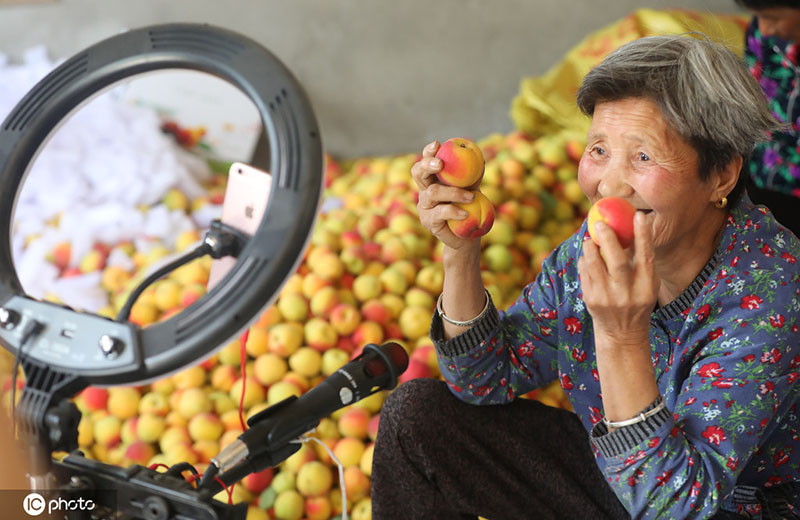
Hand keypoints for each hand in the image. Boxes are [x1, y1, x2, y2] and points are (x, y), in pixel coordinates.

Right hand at [411, 141, 480, 250]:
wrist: (467, 235)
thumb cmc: (470, 208)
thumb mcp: (473, 189)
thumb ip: (473, 176)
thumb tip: (482, 159)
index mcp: (433, 179)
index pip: (426, 161)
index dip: (428, 152)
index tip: (437, 144)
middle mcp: (424, 190)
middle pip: (417, 172)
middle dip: (427, 165)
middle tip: (440, 164)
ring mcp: (424, 206)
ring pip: (432, 192)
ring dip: (453, 192)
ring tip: (471, 196)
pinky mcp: (428, 221)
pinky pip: (440, 212)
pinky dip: (454, 210)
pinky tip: (465, 212)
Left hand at [578, 211, 658, 345]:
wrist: (622, 334)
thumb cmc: (636, 300)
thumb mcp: (647, 285)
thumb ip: (640, 262)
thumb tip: (630, 227)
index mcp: (646, 287)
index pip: (646, 258)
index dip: (643, 235)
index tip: (639, 216)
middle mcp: (627, 293)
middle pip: (617, 262)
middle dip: (608, 239)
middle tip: (600, 224)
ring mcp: (607, 298)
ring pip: (595, 266)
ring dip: (591, 248)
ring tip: (591, 239)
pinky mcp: (590, 300)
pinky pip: (584, 273)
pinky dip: (585, 260)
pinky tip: (588, 257)